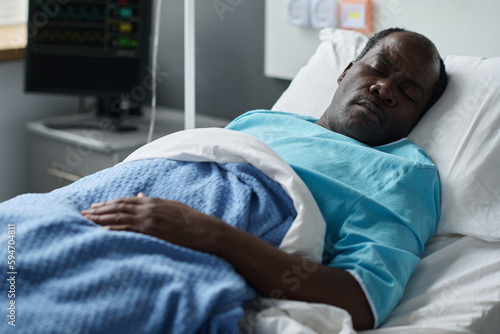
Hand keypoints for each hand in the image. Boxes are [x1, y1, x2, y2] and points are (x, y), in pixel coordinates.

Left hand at [81, 193, 220, 250]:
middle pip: (118, 207)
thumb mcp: (172, 206)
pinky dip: (113, 229)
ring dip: (102, 218)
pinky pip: (128, 229)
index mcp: (153, 201)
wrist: (204, 229)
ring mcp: (149, 219)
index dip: (109, 203)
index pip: (126, 200)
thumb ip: (154, 202)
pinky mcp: (151, 231)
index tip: (96, 206)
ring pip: (119, 216)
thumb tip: (140, 196)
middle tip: (85, 212)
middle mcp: (148, 208)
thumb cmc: (191, 220)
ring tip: (88, 220)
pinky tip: (102, 230)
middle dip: (100, 209)